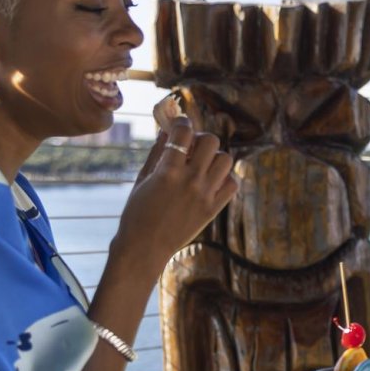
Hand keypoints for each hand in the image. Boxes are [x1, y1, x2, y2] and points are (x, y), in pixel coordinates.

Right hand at [114, 116, 237, 263]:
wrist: (145, 248)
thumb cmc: (137, 213)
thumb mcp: (142, 179)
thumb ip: (157, 153)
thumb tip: (168, 131)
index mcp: (168, 171)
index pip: (184, 131)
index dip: (182, 122)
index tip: (179, 124)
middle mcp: (191, 180)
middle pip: (211, 141)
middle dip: (200, 139)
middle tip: (191, 148)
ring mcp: (205, 195)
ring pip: (226, 160)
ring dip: (214, 157)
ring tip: (202, 166)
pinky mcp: (214, 209)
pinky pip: (232, 184)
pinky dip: (224, 178)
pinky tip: (210, 182)